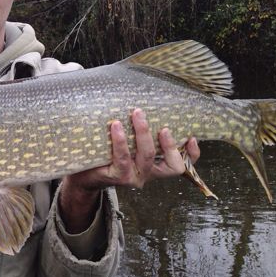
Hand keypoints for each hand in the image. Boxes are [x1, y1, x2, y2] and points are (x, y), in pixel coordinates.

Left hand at [58, 108, 199, 231]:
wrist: (82, 174)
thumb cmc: (106, 154)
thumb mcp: (127, 144)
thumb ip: (138, 132)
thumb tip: (143, 99)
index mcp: (155, 166)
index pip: (181, 165)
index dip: (192, 155)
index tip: (193, 137)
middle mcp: (148, 174)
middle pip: (171, 163)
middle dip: (168, 142)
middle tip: (163, 124)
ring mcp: (134, 177)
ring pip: (147, 156)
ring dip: (143, 133)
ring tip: (136, 113)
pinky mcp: (117, 176)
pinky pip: (123, 157)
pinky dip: (121, 140)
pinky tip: (116, 126)